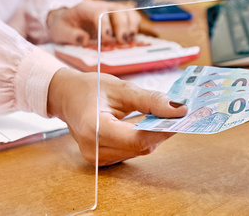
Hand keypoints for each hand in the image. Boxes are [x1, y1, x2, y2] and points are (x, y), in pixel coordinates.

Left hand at [47, 0, 140, 44]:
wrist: (66, 19)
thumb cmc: (64, 25)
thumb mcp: (59, 31)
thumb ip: (70, 35)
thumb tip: (83, 40)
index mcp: (86, 7)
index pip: (99, 12)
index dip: (105, 26)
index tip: (108, 39)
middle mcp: (101, 5)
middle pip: (117, 10)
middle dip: (122, 26)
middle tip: (122, 41)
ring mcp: (111, 9)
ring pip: (127, 11)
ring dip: (131, 25)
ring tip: (130, 39)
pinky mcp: (118, 15)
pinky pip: (131, 16)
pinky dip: (134, 26)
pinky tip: (132, 37)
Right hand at [47, 68, 187, 165]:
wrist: (66, 96)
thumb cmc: (90, 88)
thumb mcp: (122, 88)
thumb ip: (150, 100)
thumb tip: (178, 109)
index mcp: (94, 129)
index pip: (137, 138)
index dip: (162, 130)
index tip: (181, 117)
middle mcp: (93, 149)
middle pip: (140, 147)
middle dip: (161, 132)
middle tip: (178, 115)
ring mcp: (96, 158)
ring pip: (138, 151)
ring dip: (153, 135)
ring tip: (163, 117)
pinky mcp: (101, 159)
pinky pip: (130, 152)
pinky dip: (142, 139)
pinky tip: (147, 125)